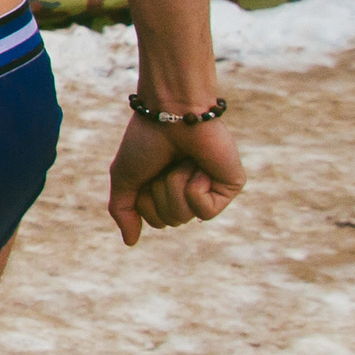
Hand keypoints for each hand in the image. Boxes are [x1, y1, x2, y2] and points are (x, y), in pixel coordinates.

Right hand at [106, 112, 244, 245]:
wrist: (170, 112)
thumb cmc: (147, 138)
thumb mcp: (125, 176)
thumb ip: (123, 209)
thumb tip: (131, 242)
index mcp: (168, 190)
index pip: (155, 221)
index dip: (143, 198)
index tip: (147, 167)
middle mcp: (191, 192)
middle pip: (169, 221)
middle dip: (158, 191)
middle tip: (164, 163)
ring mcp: (212, 190)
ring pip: (184, 216)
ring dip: (174, 184)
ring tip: (182, 160)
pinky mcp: (230, 187)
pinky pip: (204, 210)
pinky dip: (193, 186)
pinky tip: (198, 165)